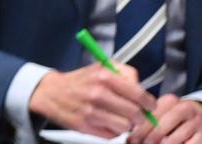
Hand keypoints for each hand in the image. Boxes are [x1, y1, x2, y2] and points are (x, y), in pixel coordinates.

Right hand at [30, 63, 156, 138]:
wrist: (51, 93)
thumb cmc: (80, 81)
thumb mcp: (102, 67)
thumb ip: (125, 74)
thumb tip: (141, 89)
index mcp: (104, 76)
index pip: (139, 94)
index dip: (149, 103)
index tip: (150, 106)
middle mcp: (98, 93)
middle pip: (135, 114)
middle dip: (139, 116)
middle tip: (136, 114)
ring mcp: (91, 112)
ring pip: (125, 127)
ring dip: (125, 124)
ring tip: (118, 117)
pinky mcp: (85, 126)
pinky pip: (111, 135)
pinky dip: (111, 130)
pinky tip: (105, 121)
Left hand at [128, 95, 201, 143]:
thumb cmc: (178, 116)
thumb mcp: (164, 112)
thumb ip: (149, 120)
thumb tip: (132, 137)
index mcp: (169, 101)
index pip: (151, 116)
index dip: (139, 131)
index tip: (131, 140)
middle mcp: (184, 109)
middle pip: (161, 128)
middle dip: (149, 140)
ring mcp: (196, 122)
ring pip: (173, 139)